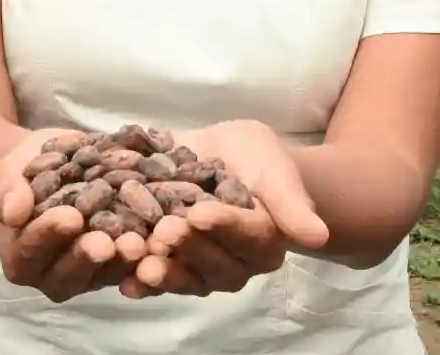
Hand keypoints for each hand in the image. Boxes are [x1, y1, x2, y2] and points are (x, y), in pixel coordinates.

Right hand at [0, 129, 148, 302]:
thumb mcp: (9, 173)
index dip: (50, 234)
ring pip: (105, 274)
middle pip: (70, 272)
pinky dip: (147, 254)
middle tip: (106, 242)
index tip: (70, 216)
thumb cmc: (25, 172)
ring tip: (138, 243)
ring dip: (122, 261)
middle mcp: (53, 275)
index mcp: (21, 258)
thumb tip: (12, 211)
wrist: (54, 164)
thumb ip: (8, 191)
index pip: (32, 249)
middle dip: (89, 256)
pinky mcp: (118, 265)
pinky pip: (132, 266)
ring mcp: (89, 274)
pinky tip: (160, 237)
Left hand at [122, 120, 328, 299]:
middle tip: (165, 232)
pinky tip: (121, 279)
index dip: (224, 226)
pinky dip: (139, 281)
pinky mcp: (170, 265)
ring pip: (184, 277)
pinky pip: (157, 280)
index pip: (247, 235)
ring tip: (140, 264)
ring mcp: (201, 269)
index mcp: (265, 240)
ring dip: (162, 273)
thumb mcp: (274, 167)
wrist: (227, 158)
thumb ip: (291, 202)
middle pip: (213, 263)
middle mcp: (235, 263)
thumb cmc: (258, 160)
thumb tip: (318, 236)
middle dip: (188, 247)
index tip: (200, 212)